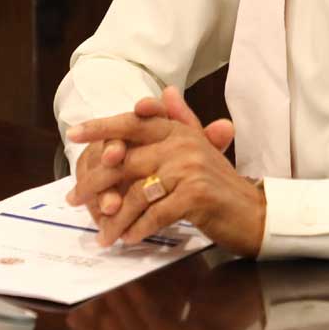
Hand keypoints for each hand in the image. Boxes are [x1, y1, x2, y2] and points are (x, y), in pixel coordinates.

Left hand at [71, 103, 266, 255]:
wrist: (255, 213)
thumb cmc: (221, 185)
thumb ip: (180, 121)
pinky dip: (138, 228)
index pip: (133, 123)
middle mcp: (183, 144)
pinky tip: (127, 238)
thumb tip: (165, 91)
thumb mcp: (200, 149)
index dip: (101, 127)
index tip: (73, 135)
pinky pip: (155, 213)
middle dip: (95, 183)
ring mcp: (190, 168)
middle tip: (74, 199)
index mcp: (179, 131)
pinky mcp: (196, 195)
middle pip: (125, 161)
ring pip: (137, 193)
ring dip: (115, 218)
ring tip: (102, 233)